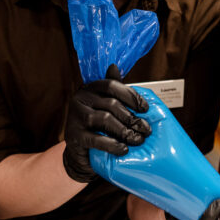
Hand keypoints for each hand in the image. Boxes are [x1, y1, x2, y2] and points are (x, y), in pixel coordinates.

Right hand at [63, 64, 149, 182]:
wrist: (79, 153)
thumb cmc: (96, 127)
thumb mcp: (104, 106)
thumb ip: (112, 90)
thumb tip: (114, 66)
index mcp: (89, 88)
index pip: (112, 85)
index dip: (131, 96)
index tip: (145, 109)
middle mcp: (80, 99)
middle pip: (111, 104)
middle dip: (132, 117)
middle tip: (146, 129)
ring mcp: (74, 117)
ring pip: (105, 119)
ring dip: (125, 131)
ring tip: (137, 139)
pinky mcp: (73, 135)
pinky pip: (96, 139)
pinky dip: (112, 145)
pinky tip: (123, 149)